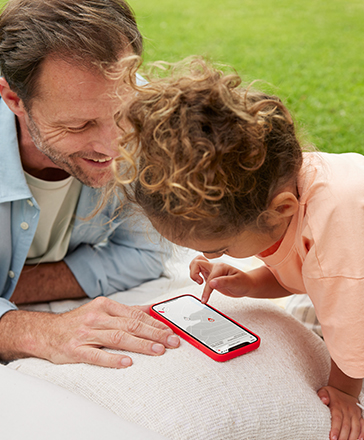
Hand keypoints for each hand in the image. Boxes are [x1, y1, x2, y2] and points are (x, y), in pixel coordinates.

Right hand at [0, 297, 179, 367]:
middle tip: (171, 341)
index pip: (135, 314)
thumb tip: (152, 309)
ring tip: (157, 350)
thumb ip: (127, 311)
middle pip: (130, 325)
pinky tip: (127, 363)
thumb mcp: (102, 310)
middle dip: (154, 333)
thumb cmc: (78, 322)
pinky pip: (96, 355)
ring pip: (117, 338)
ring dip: (140, 344)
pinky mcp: (76, 349)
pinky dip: (112, 359)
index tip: (171, 331)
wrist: (46, 332)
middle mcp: (97, 317)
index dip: (155, 323)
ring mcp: (86, 333)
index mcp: (105, 306)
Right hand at [189, 255, 251, 302]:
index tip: (205, 299)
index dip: (206, 290)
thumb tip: (211, 283)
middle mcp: (215, 267)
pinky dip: (196, 275)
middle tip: (199, 283)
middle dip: (194, 273)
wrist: (247, 285)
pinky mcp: (210, 276)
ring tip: (199, 282)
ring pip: (196, 264)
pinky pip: (199, 271)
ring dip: (193, 272)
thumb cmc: (244, 282)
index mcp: (221, 267)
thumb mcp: (236, 282)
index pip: (209, 278)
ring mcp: (212, 271)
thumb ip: (224, 282)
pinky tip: (201, 283)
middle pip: (197, 262)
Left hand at [318, 386, 363, 439]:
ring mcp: (354, 413)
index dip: (335, 429)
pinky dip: (362, 433)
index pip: (337, 418)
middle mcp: (347, 409)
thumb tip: (324, 400)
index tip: (332, 438)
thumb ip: (322, 395)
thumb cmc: (332, 393)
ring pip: (355, 427)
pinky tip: (359, 439)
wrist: (344, 389)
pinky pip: (363, 425)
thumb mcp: (324, 391)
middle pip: (346, 426)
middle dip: (342, 437)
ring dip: (351, 437)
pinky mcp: (359, 415)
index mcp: (337, 405)